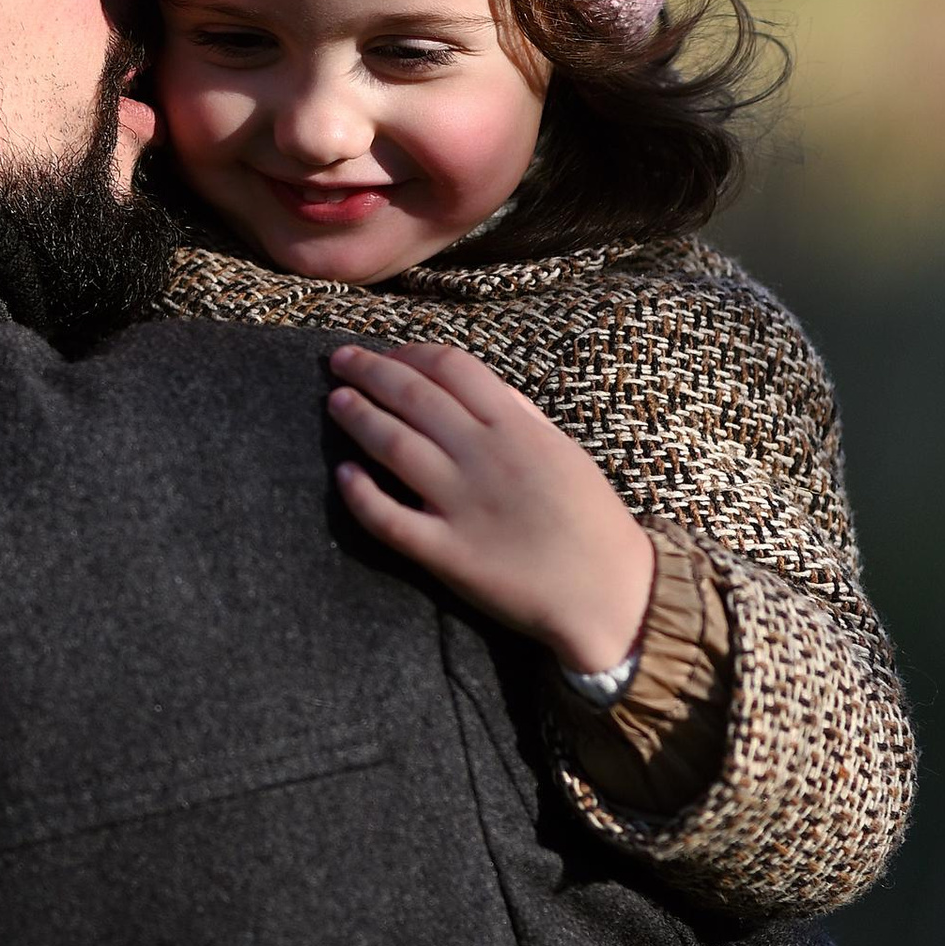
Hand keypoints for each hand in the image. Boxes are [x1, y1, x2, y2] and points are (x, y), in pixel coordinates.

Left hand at [327, 342, 654, 675]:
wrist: (608, 592)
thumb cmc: (591, 521)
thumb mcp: (564, 451)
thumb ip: (521, 415)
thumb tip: (480, 388)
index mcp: (516, 427)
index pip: (451, 367)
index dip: (410, 353)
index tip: (387, 353)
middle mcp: (484, 456)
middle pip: (414, 396)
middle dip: (370, 371)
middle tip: (339, 361)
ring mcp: (462, 504)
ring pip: (395, 446)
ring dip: (359, 418)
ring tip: (336, 402)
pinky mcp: (448, 553)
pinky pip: (391, 519)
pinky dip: (362, 495)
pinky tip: (344, 476)